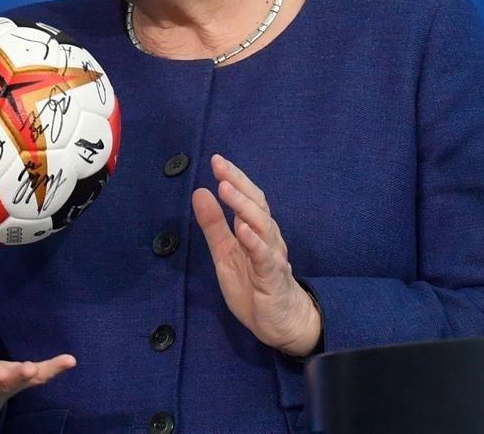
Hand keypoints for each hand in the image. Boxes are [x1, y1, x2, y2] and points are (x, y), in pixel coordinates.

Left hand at [191, 154, 320, 356]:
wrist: (283, 324)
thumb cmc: (254, 286)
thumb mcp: (225, 253)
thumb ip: (213, 225)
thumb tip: (200, 191)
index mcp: (256, 230)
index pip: (247, 198)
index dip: (234, 178)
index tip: (217, 159)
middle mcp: (268, 238)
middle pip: (256, 206)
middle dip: (238, 184)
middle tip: (220, 166)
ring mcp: (272, 257)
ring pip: (262, 227)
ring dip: (244, 207)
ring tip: (226, 189)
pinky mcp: (273, 279)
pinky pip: (265, 258)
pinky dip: (255, 243)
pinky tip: (243, 231)